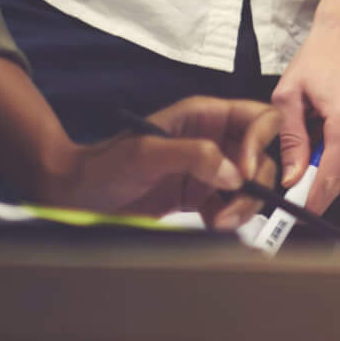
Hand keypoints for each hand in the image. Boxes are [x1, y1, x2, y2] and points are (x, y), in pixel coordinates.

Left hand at [39, 95, 280, 230]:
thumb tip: (236, 175)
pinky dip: (232, 218)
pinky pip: (232, 205)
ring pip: (252, 183)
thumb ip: (192, 155)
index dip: (261, 142)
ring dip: (245, 205)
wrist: (77, 198)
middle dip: (255, 182)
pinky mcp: (200, 196)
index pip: (258, 117)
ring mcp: (209, 169)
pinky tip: (213, 224)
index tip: (244, 172)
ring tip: (219, 223)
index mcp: (205, 116)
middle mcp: (214, 139)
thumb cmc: (105, 166)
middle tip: (231, 208)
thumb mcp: (146, 154)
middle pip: (262, 154)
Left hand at [271, 13, 339, 215]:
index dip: (309, 202)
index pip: (329, 179)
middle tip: (304, 137)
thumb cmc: (323, 55)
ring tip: (323, 119)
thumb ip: (290, 140)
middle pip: (337, 173)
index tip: (292, 218)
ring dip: (330, 152)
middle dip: (315, 167)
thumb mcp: (290, 94)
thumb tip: (292, 176)